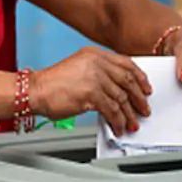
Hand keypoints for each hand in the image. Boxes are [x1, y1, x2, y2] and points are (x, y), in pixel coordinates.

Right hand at [29, 47, 152, 135]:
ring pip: (121, 98)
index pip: (126, 63)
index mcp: (95, 54)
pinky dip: (117, 121)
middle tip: (144, 108)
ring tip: (132, 123)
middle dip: (139, 98)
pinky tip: (118, 127)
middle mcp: (97, 63)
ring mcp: (95, 77)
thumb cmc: (52, 84)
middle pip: (127, 80)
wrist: (35, 90)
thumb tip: (117, 91)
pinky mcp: (91, 94)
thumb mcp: (78, 69)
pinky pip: (112, 110)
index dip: (140, 77)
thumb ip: (99, 74)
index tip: (146, 87)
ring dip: (129, 114)